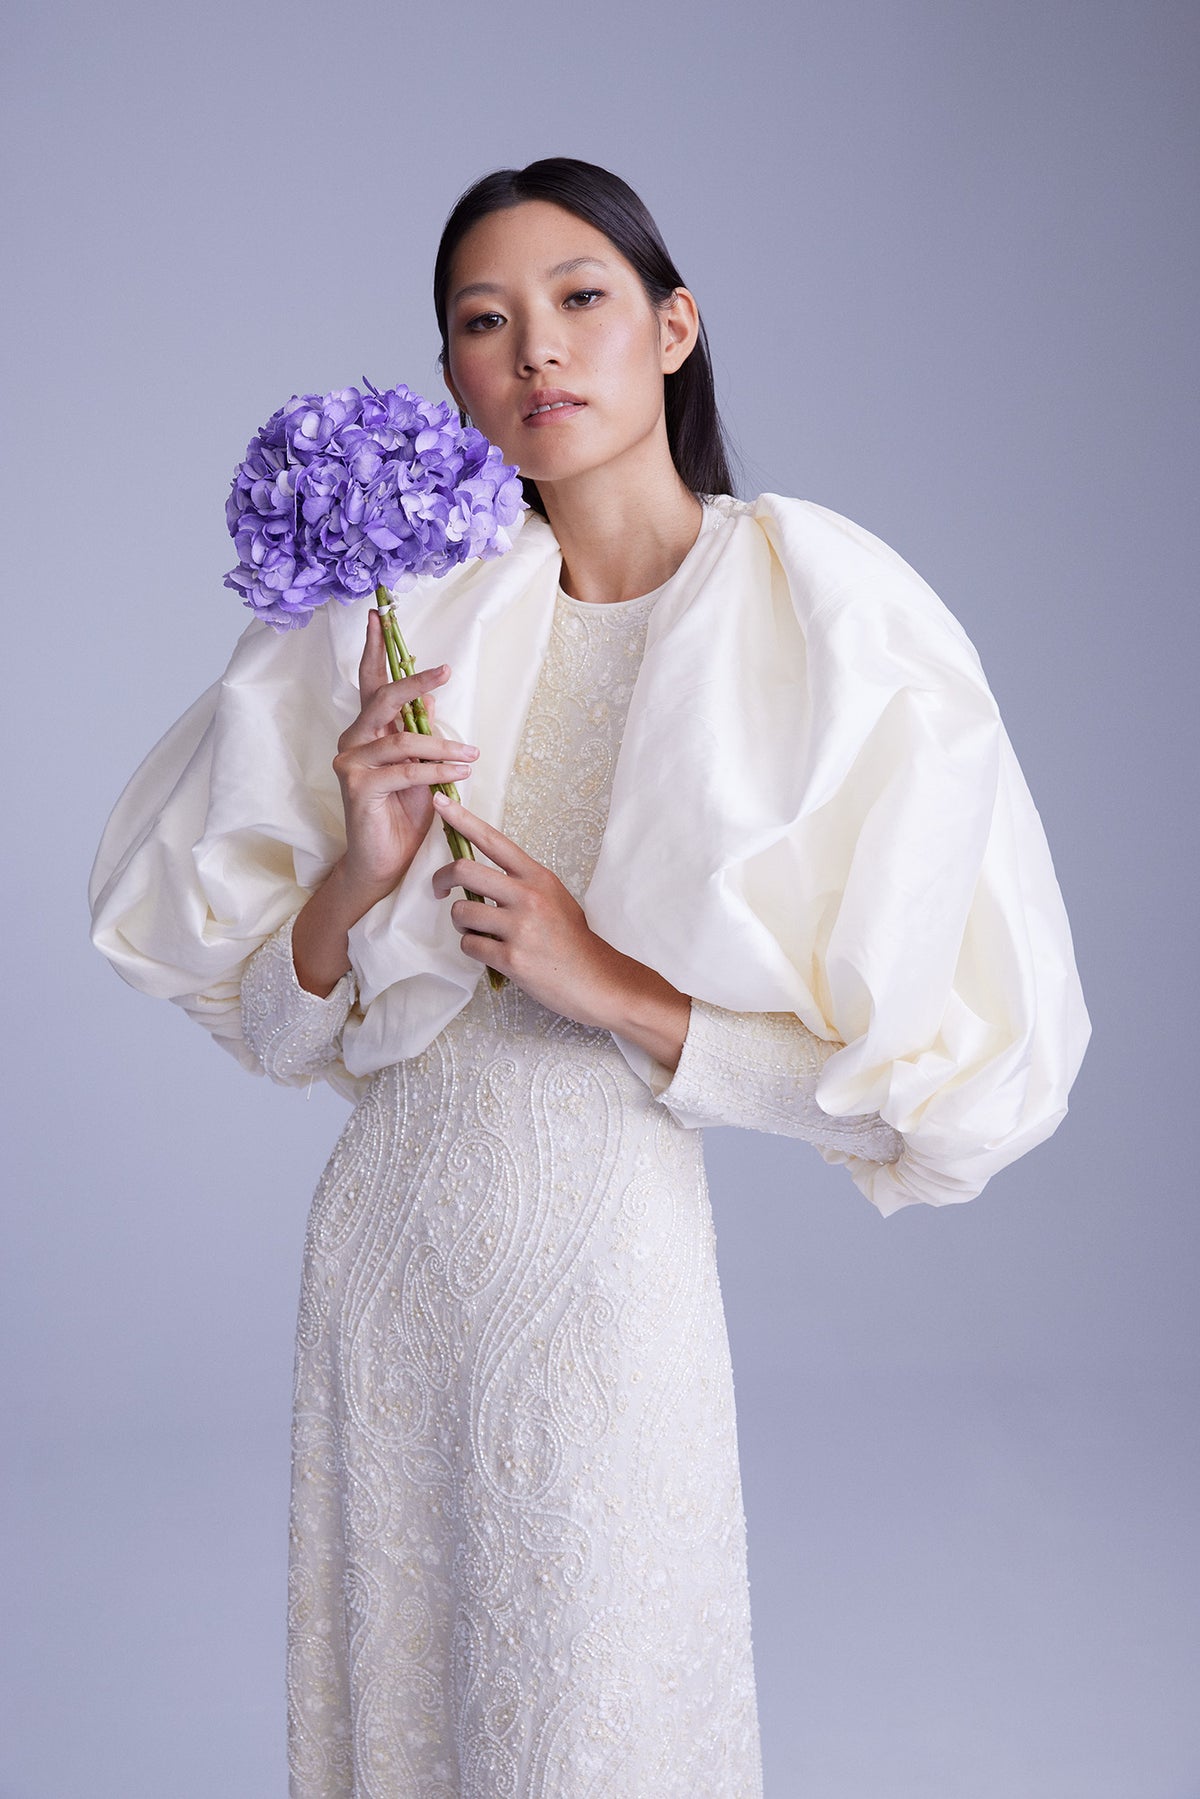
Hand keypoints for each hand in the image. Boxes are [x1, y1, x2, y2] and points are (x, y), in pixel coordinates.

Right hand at [332, 608, 479, 907]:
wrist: (383, 863)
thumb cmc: (403, 815)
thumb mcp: (421, 768)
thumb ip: (420, 734)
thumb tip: (432, 698)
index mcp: (368, 731)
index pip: (370, 683)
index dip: (374, 649)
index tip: (378, 616)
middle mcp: (353, 741)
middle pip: (381, 698)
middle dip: (414, 682)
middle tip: (444, 670)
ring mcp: (349, 763)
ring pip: (401, 739)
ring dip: (442, 747)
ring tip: (471, 756)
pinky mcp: (356, 787)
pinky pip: (403, 770)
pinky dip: (436, 771)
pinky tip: (458, 775)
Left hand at [429, 792, 628, 1027]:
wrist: (595, 978)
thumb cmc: (571, 939)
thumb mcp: (554, 897)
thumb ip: (521, 884)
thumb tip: (481, 878)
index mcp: (537, 877)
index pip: (493, 840)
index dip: (462, 819)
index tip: (439, 802)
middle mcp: (527, 896)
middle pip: (464, 870)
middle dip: (441, 879)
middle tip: (439, 890)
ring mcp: (519, 927)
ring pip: (461, 912)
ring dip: (461, 923)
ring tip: (478, 931)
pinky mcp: (511, 957)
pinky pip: (470, 946)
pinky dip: (473, 948)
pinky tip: (491, 952)